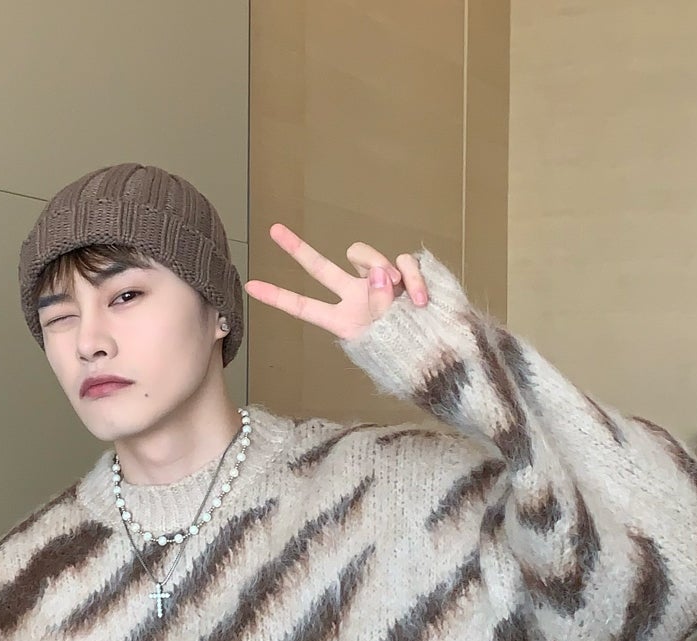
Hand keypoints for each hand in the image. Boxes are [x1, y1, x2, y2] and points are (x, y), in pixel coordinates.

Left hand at [243, 222, 429, 341]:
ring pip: (366, 257)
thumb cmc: (414, 354)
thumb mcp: (389, 338)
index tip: (250, 286)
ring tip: (405, 299)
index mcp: (344, 321)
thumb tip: (379, 272)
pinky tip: (421, 299)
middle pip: (322, 269)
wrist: (446, 355)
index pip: (305, 306)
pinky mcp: (404, 274)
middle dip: (298, 249)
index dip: (278, 297)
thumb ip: (379, 305)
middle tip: (274, 230)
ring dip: (383, 270)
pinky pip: (404, 262)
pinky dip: (413, 278)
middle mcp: (356, 298)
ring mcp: (379, 284)